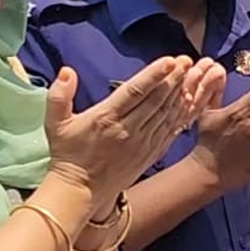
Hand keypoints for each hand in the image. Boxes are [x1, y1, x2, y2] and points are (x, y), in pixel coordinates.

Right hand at [47, 57, 222, 208]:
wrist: (81, 190)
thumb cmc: (68, 153)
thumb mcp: (55, 123)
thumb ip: (59, 95)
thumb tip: (67, 71)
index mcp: (106, 118)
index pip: (134, 92)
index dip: (153, 75)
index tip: (169, 61)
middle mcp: (128, 129)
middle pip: (156, 100)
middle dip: (174, 78)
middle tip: (187, 60)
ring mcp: (143, 142)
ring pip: (167, 113)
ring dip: (182, 92)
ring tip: (194, 74)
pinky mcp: (151, 152)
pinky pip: (171, 129)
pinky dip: (183, 114)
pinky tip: (191, 99)